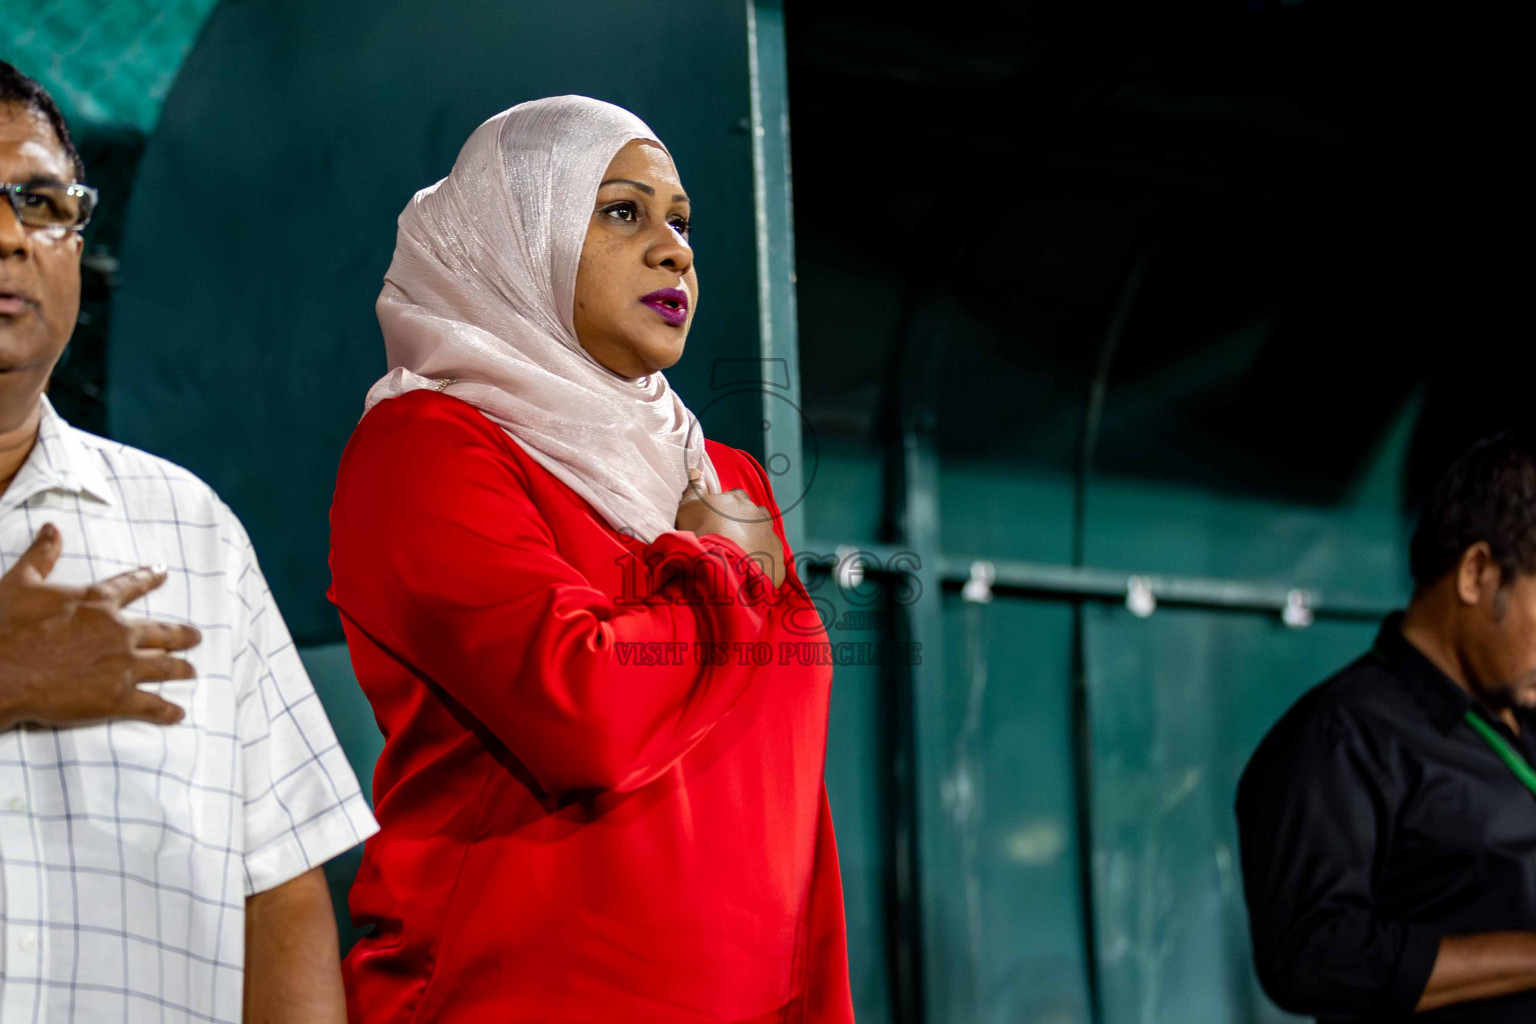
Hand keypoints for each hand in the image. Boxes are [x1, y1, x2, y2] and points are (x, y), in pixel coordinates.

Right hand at [0, 523, 202, 728]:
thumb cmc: (4, 627)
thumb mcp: (21, 582)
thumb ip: (42, 556)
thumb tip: (52, 528)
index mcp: (97, 603)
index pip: (131, 585)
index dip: (149, 578)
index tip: (163, 573)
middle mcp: (119, 631)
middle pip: (161, 632)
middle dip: (181, 635)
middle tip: (196, 636)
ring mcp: (122, 665)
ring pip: (165, 666)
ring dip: (181, 669)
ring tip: (192, 671)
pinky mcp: (117, 697)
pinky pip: (150, 705)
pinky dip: (166, 711)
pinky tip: (177, 714)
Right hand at [674, 469, 784, 587]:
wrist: (725, 565)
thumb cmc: (703, 532)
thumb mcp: (687, 508)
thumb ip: (693, 489)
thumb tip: (697, 471)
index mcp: (738, 499)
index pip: (734, 498)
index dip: (725, 509)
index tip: (716, 522)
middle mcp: (758, 513)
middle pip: (752, 515)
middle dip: (743, 524)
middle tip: (727, 539)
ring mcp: (770, 534)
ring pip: (764, 533)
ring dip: (755, 539)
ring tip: (740, 553)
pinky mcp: (777, 555)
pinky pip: (770, 555)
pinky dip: (761, 558)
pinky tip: (749, 567)